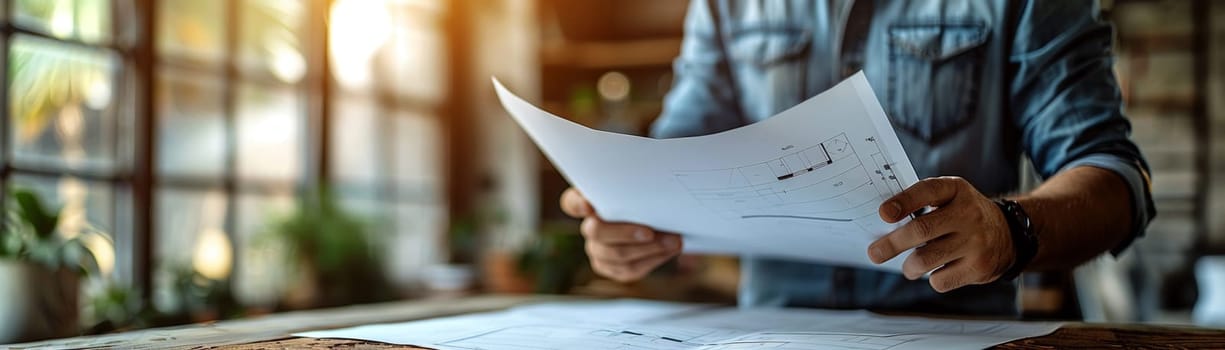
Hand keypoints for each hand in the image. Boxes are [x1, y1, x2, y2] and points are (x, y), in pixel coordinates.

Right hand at [560, 187, 682, 282]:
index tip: (589, 206)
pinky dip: (652, 260)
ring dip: (648, 249)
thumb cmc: (643, 199)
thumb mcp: (638, 189)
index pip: (571, 203)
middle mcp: (589, 228)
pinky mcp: (610, 267)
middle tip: (650, 231)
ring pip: (616, 254)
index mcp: (586, 202)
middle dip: (626, 233)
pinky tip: (667, 251)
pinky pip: (628, 270)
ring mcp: (597, 250)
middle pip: (597, 232)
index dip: (578, 205)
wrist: (655, 221)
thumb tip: (647, 186)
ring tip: (673, 241)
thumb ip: (634, 186)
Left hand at [867, 177, 1015, 292]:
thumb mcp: (950, 198)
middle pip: (921, 230)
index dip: (904, 202)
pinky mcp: (979, 267)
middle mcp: (968, 213)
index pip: (927, 190)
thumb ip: (921, 204)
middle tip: (874, 253)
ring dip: (909, 266)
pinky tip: (938, 270)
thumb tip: (882, 227)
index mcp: (956, 189)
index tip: (883, 214)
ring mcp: (976, 242)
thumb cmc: (963, 215)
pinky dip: (931, 278)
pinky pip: (940, 280)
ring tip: (909, 266)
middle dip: (892, 244)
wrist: (1008, 234)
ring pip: (926, 259)